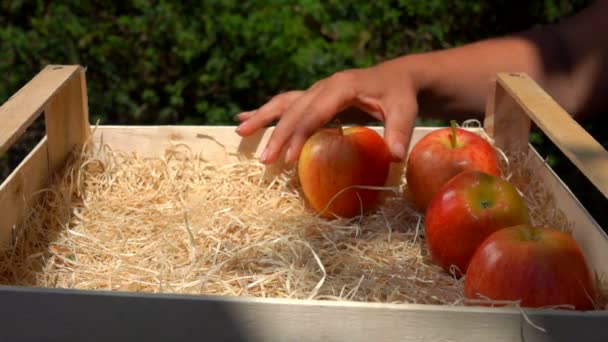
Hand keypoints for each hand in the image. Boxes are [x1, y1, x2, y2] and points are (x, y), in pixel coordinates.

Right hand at [235, 59, 420, 164]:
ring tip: (240, 131)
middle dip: (277, 135)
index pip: (315, 113)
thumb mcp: (404, 111)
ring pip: (284, 103)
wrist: (396, 77)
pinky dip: (265, 111)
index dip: (300, 135)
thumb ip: (399, 131)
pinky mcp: (314, 97)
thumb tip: (396, 154)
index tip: (289, 158)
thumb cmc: (400, 95)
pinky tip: (244, 117)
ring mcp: (316, 90)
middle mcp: (324, 86)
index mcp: (342, 87)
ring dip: (262, 118)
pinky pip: (286, 103)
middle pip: (294, 110)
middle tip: (265, 159)